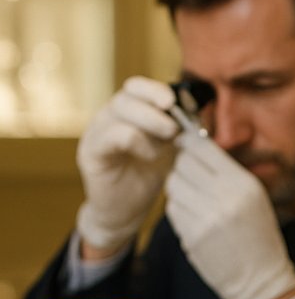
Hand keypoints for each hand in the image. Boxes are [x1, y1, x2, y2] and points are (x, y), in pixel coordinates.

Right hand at [75, 76, 178, 253]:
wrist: (126, 211)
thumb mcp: (170, 149)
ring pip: (119, 110)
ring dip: (150, 123)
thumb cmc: (148, 177)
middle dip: (155, 106)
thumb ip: (180, 130)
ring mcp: (96, 133)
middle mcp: (108, 118)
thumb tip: (199, 111)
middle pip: (127, 95)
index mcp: (126, 113)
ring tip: (166, 143)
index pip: (135, 87)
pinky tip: (151, 155)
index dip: (155, 89)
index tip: (176, 101)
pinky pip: (111, 136)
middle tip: (175, 127)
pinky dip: (137, 141)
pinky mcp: (91, 153)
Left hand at [164, 131, 294, 298]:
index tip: (185, 143)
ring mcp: (206, 218)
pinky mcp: (191, 236)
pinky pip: (172, 209)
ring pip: (173, 185)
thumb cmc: (259, 237)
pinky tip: (194, 217)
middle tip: (191, 175)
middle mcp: (225, 198)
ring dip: (179, 188)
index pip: (203, 148)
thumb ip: (227, 173)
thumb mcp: (255, 198)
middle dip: (183, 166)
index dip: (189, 143)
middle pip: (183, 164)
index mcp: (244, 185)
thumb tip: (194, 147)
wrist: (261, 280)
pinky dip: (179, 209)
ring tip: (195, 199)